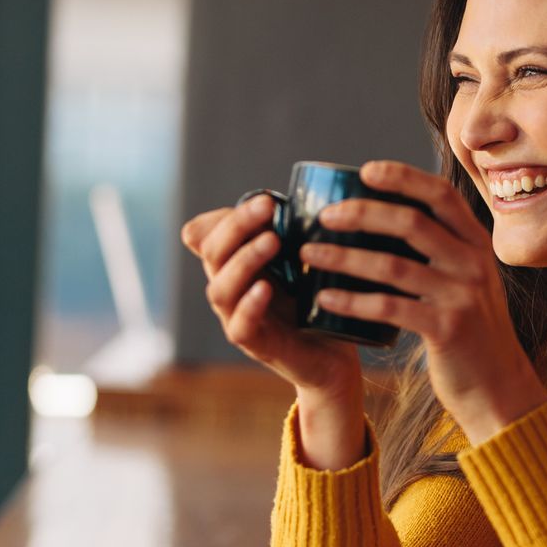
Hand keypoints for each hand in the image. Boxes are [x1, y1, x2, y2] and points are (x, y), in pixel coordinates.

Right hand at [181, 197, 364, 466]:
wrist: (335, 357)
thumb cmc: (319, 302)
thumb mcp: (306, 260)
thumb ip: (297, 230)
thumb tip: (308, 189)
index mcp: (237, 265)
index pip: (211, 234)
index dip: (227, 217)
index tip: (265, 199)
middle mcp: (230, 289)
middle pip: (212, 254)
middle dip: (237, 227)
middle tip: (267, 207)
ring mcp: (238, 318)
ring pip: (221, 288)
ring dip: (244, 260)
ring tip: (271, 241)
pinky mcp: (256, 345)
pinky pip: (240, 325)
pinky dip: (250, 306)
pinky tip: (265, 288)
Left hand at [302, 162, 546, 444]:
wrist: (499, 386)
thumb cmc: (470, 332)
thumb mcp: (468, 282)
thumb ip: (442, 252)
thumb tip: (384, 220)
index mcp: (477, 245)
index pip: (441, 195)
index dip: (403, 177)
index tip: (365, 171)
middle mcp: (473, 264)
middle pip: (412, 222)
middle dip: (363, 213)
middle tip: (324, 216)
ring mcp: (461, 296)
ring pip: (393, 265)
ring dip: (344, 257)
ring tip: (309, 254)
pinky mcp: (446, 329)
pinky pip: (389, 308)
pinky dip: (352, 301)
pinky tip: (324, 299)